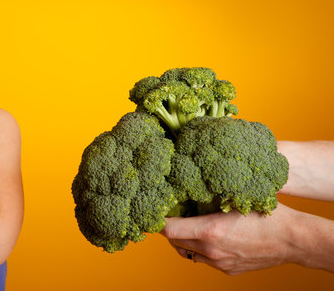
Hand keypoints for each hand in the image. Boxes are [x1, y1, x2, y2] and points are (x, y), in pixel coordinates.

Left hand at [160, 203, 295, 274]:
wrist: (292, 240)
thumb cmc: (266, 214)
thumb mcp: (234, 197)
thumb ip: (209, 193)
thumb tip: (190, 178)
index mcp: (208, 231)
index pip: (168, 229)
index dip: (159, 219)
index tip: (157, 210)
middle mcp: (210, 251)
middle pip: (174, 241)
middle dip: (170, 227)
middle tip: (172, 213)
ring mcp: (219, 263)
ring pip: (187, 252)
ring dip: (184, 239)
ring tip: (188, 224)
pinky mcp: (227, 270)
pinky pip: (204, 260)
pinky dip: (200, 249)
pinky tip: (207, 236)